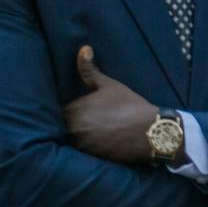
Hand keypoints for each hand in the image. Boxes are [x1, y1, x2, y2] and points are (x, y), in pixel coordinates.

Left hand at [63, 46, 157, 164]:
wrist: (152, 132)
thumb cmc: (130, 105)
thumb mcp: (110, 85)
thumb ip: (90, 70)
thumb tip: (83, 48)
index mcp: (74, 111)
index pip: (55, 112)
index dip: (64, 111)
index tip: (72, 110)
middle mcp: (73, 130)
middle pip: (60, 128)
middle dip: (67, 125)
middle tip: (81, 122)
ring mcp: (81, 146)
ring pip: (69, 141)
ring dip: (75, 138)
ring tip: (87, 134)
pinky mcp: (91, 158)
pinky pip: (80, 154)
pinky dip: (84, 149)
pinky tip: (96, 144)